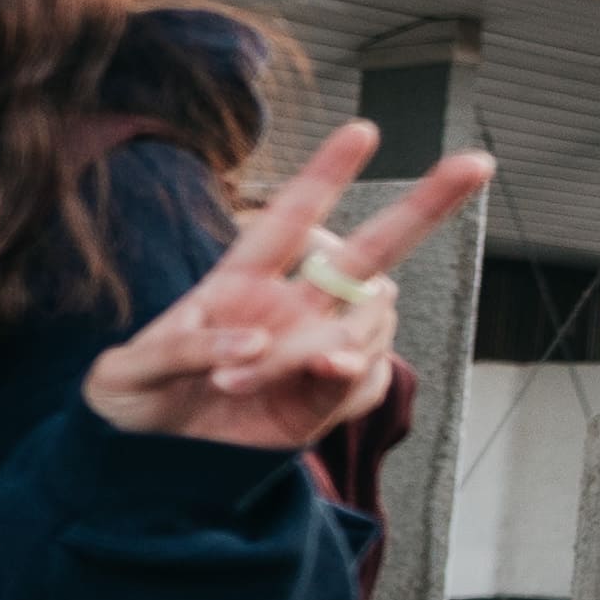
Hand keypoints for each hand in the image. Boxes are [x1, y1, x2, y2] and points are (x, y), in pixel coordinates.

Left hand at [84, 126, 496, 452]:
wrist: (143, 470)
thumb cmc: (129, 405)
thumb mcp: (124, 374)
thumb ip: (175, 351)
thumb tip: (251, 343)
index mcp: (236, 283)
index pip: (288, 218)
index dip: (326, 174)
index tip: (365, 129)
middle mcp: (288, 309)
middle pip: (367, 252)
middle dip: (424, 207)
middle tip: (475, 164)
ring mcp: (312, 353)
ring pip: (359, 325)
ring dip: (314, 346)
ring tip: (236, 381)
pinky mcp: (322, 401)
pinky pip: (361, 380)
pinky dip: (348, 375)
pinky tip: (322, 375)